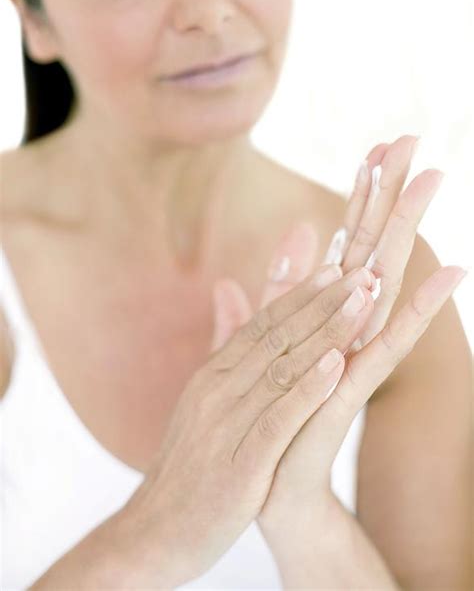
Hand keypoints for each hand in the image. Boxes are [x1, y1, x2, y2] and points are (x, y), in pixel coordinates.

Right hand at [119, 258, 375, 586]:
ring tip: (361, 303)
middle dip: (323, 303)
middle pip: (277, 337)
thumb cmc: (188, 464)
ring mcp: (226, 427)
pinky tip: (336, 364)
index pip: (262, 325)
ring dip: (326, 332)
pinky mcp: (240, 467)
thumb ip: (223, 344)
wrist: (154, 531)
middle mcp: (218, 392)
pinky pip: (278, 420)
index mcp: (212, 376)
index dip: (301, 295)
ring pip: (282, 369)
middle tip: (361, 273)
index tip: (335, 268)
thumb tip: (227, 286)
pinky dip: (307, 390)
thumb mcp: (202, 399)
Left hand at [210, 134, 466, 541]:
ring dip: (410, 230)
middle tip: (411, 139)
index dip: (357, 195)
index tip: (370, 147)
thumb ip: (267, 301)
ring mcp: (359, 349)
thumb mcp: (261, 347)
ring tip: (434, 180)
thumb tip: (262, 262)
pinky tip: (450, 274)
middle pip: (372, 245)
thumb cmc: (271, 413)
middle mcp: (349, 323)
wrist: (272, 480)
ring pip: (388, 278)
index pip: (345, 241)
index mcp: (325, 310)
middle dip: (389, 192)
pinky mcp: (359, 383)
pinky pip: (393, 341)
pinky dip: (421, 308)